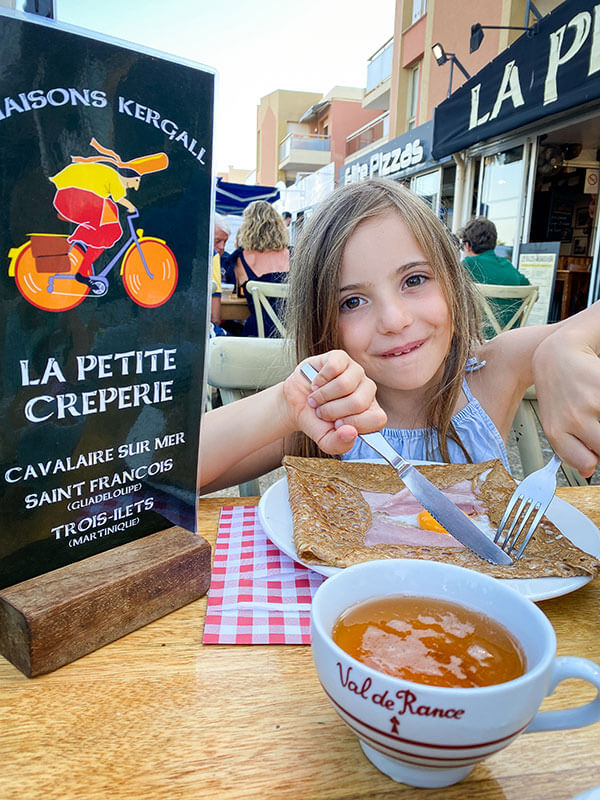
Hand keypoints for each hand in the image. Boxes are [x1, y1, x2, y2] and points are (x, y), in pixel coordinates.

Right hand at [282, 350, 385, 454]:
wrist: (296, 404)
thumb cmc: (315, 421)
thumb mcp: (325, 441)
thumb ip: (339, 444)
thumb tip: (350, 433)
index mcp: (371, 412)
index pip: (378, 419)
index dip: (355, 424)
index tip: (336, 425)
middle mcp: (368, 391)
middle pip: (358, 402)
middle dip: (332, 411)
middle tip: (322, 412)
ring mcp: (356, 372)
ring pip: (345, 384)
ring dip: (323, 396)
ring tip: (316, 399)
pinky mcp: (341, 358)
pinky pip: (334, 367)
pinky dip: (319, 379)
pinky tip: (316, 383)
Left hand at [533, 333, 599, 476]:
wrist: (558, 354)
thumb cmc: (558, 390)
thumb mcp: (553, 420)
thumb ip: (568, 447)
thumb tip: (589, 471)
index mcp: (556, 431)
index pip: (586, 462)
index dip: (594, 459)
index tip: (595, 451)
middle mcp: (572, 418)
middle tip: (595, 427)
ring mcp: (590, 402)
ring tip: (593, 408)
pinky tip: (596, 397)